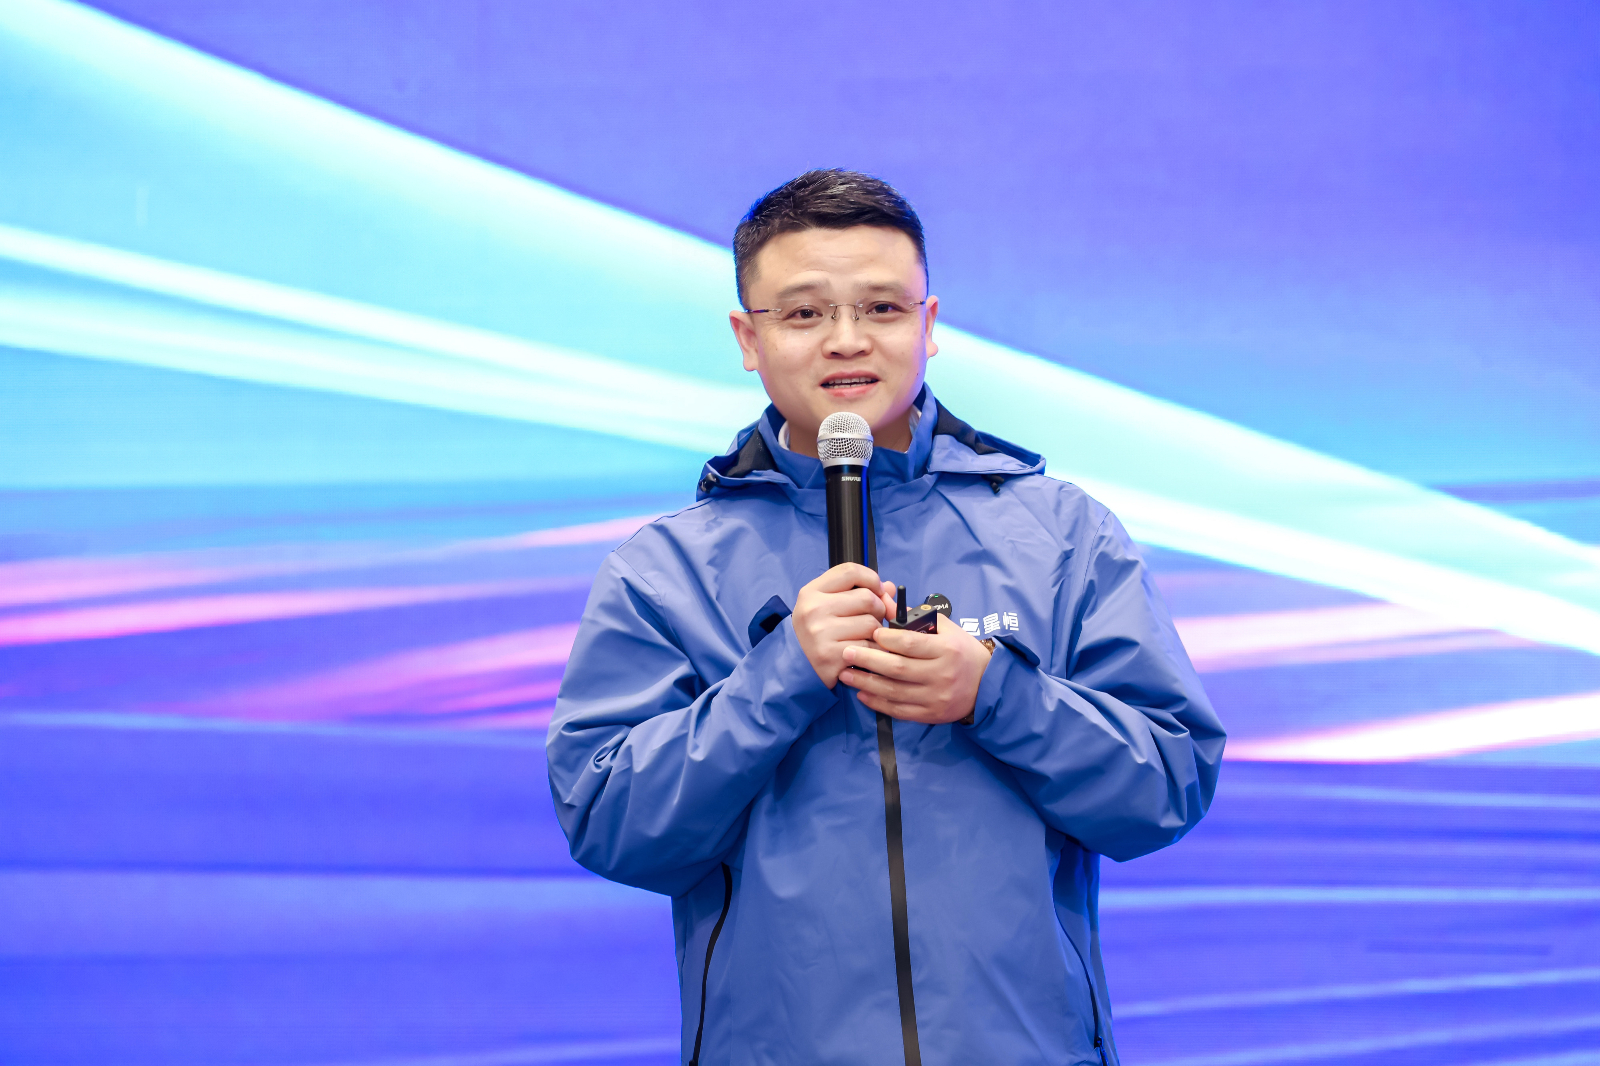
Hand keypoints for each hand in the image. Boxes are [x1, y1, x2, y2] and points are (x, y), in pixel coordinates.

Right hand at [793, 564, 897, 687]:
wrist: (800, 665)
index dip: (871, 579)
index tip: (878, 591)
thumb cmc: (821, 631)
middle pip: (867, 598)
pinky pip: (869, 648)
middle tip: (870, 621)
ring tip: (864, 638)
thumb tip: (891, 588)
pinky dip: (873, 652)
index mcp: (811, 592)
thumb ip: (860, 591)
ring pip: (872, 624)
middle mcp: (813, 610)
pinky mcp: (830, 656)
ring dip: (876, 633)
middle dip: (878, 610)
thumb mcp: (831, 605)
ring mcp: (820, 633)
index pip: (850, 571)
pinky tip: (863, 653)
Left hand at [838, 613, 992, 723]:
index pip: (910, 644)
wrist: (987, 684)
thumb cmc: (962, 651)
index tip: (871, 633)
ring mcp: (936, 697)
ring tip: (846, 674)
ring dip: (866, 683)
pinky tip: (862, 694)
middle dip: (868, 660)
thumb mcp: (945, 629)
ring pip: (894, 691)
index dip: (887, 639)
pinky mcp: (931, 714)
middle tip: (847, 653)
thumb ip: (914, 616)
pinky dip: (878, 703)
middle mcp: (941, 674)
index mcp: (946, 650)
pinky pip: (899, 710)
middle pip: (898, 668)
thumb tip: (884, 600)